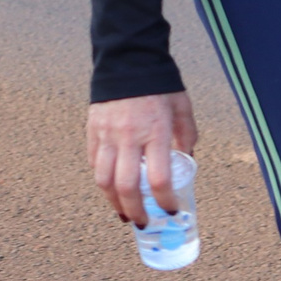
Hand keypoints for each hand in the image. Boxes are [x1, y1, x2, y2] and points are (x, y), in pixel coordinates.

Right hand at [87, 91, 197, 224]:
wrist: (128, 58)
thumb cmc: (159, 83)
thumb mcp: (182, 108)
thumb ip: (187, 135)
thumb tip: (186, 159)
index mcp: (155, 132)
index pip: (158, 179)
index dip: (165, 201)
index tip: (171, 210)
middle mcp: (129, 136)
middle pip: (127, 186)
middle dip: (136, 211)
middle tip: (143, 223)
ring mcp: (107, 134)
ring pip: (104, 180)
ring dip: (114, 202)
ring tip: (123, 213)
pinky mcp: (93, 129)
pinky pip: (94, 162)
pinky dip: (102, 180)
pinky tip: (111, 188)